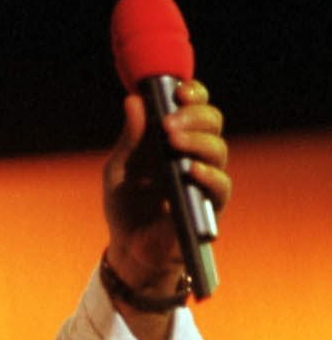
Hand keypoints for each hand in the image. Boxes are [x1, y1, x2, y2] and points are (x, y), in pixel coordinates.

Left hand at [102, 79, 231, 292]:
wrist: (129, 248)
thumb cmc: (126, 205)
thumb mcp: (119, 170)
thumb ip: (130, 139)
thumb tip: (134, 100)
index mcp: (174, 139)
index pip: (195, 107)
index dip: (194, 94)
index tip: (180, 91)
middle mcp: (195, 154)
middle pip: (212, 122)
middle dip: (194, 115)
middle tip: (169, 121)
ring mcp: (206, 178)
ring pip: (218, 149)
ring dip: (197, 141)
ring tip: (173, 140)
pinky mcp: (210, 205)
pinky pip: (220, 185)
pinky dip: (207, 174)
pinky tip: (191, 169)